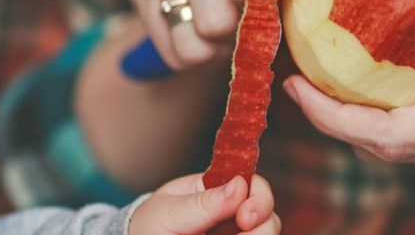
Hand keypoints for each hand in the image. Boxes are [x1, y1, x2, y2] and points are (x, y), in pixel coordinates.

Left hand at [130, 173, 279, 234]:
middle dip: (264, 225)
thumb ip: (202, 203)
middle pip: (268, 215)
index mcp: (218, 190)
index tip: (246, 217)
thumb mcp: (168, 212)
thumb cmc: (146, 228)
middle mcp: (233, 214)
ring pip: (266, 234)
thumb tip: (240, 184)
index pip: (254, 184)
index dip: (259, 198)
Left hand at [284, 0, 414, 162]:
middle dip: (335, 121)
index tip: (299, 84)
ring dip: (353, 121)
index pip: (401, 134)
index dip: (339, 119)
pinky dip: (379, 114)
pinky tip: (355, 79)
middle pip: (394, 149)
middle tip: (297, 75)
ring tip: (316, 77)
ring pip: (403, 147)